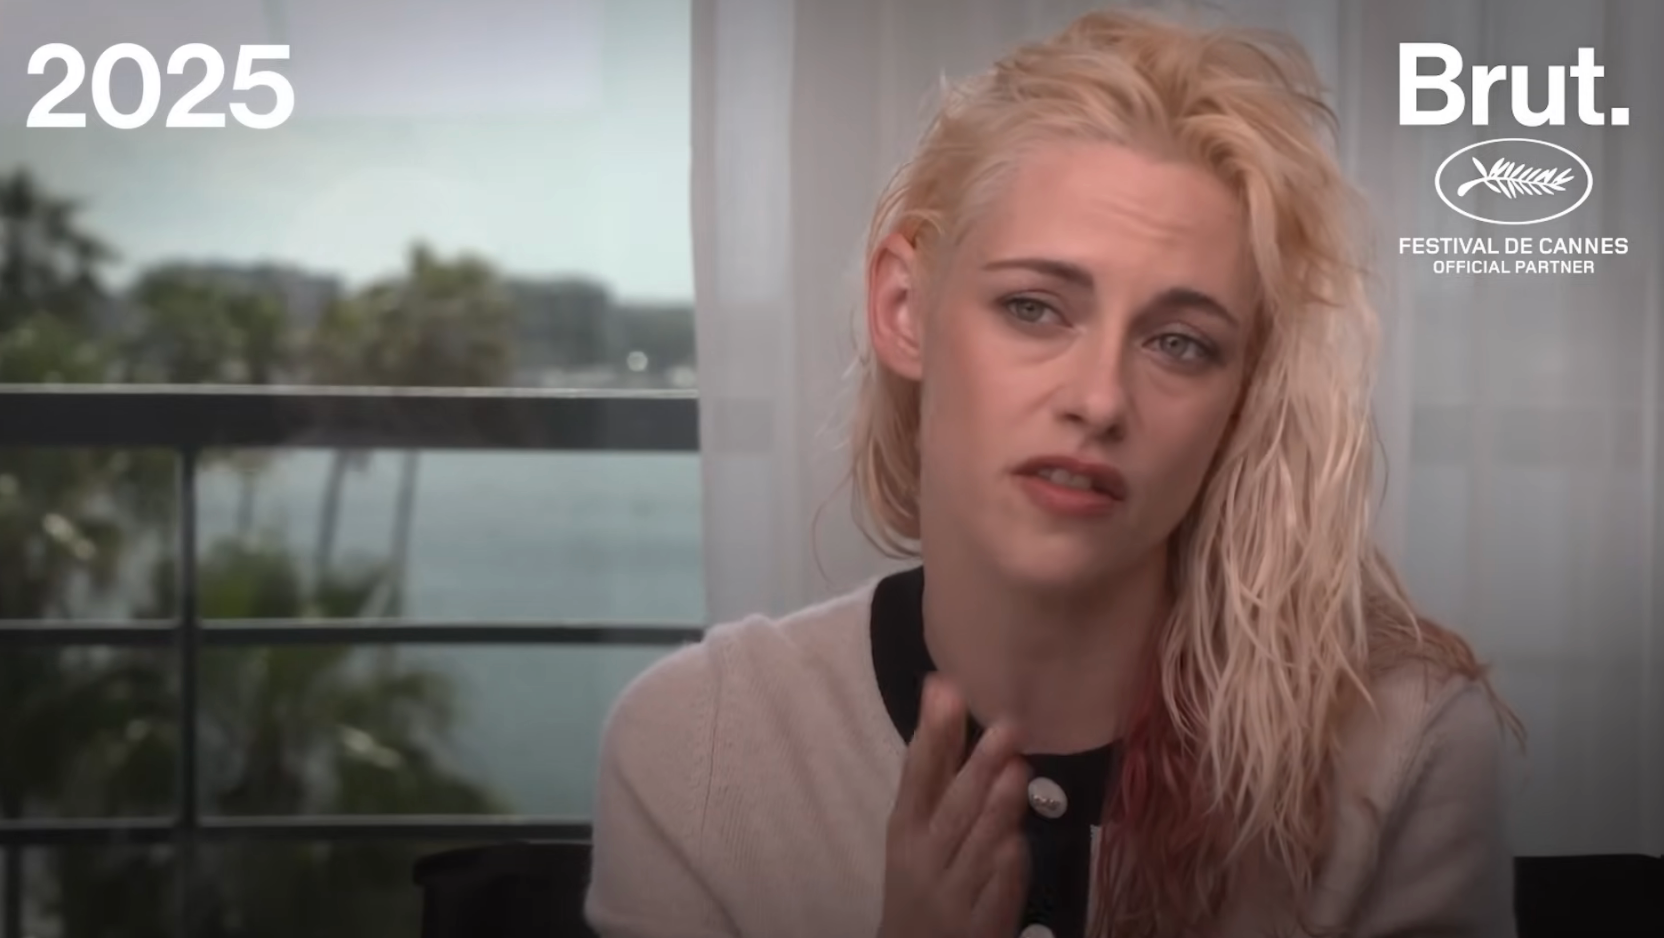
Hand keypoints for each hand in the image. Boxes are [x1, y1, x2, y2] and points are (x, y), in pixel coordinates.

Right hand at [877, 676, 1030, 937]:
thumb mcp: (917, 828)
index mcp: (905, 828)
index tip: (945, 689)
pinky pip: (997, 890)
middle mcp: (924, 858)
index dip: (932, 734)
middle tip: (1007, 727)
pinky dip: (1008, 867)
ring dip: (997, 811)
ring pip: (977, 848)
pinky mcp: (979, 924)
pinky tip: (1020, 842)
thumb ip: (938, 770)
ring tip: (1018, 772)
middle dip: (976, 768)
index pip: (917, 775)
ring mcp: (952, 893)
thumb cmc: (922, 875)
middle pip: (952, 809)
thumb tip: (944, 690)